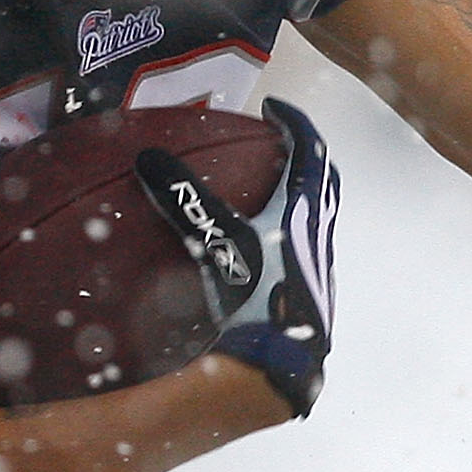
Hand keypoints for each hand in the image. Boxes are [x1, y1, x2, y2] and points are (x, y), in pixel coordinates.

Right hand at [135, 97, 340, 415]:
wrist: (277, 362)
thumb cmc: (251, 298)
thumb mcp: (213, 241)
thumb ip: (183, 200)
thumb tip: (149, 158)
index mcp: (304, 212)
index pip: (310, 151)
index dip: (295, 123)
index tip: (275, 109)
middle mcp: (318, 234)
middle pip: (322, 182)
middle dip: (306, 157)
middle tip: (282, 145)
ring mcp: (319, 266)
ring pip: (318, 218)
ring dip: (301, 197)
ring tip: (272, 193)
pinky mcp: (312, 294)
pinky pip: (308, 248)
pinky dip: (292, 232)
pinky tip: (265, 250)